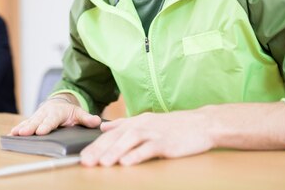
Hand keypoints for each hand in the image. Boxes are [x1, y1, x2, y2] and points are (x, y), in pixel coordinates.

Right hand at [9, 94, 101, 135]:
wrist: (58, 103)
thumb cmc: (68, 111)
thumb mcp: (79, 113)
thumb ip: (87, 118)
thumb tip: (96, 122)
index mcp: (57, 112)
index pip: (52, 120)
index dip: (46, 125)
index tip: (41, 131)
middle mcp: (45, 113)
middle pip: (37, 121)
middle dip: (30, 127)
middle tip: (24, 133)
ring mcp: (37, 116)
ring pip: (29, 122)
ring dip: (21, 128)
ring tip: (14, 134)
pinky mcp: (32, 120)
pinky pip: (24, 124)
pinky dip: (17, 129)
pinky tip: (10, 135)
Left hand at [80, 111, 213, 166]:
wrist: (202, 123)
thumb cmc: (176, 126)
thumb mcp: (147, 120)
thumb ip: (125, 123)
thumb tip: (105, 126)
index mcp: (137, 121)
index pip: (112, 133)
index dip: (96, 144)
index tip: (82, 155)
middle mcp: (143, 125)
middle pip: (117, 137)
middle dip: (100, 150)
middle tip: (86, 162)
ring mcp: (155, 133)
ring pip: (130, 141)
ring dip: (115, 152)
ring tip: (102, 163)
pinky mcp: (166, 143)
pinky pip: (149, 149)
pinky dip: (137, 155)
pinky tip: (127, 163)